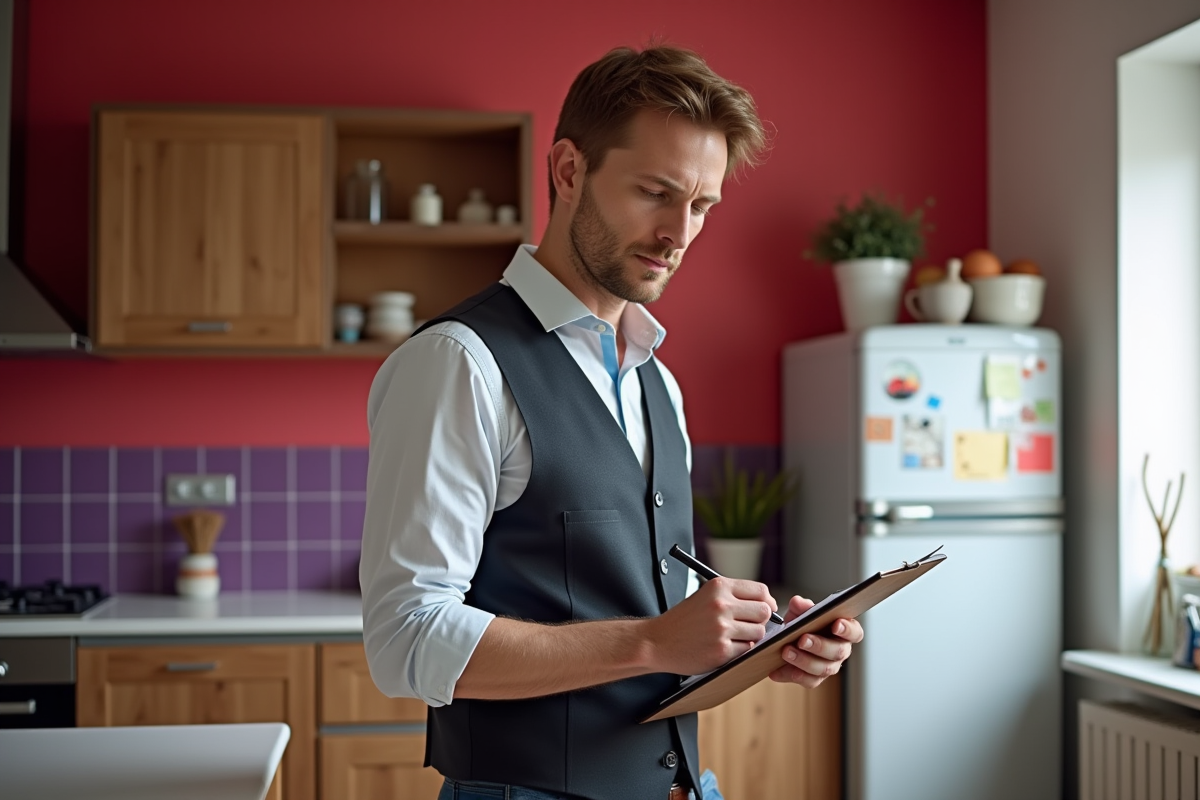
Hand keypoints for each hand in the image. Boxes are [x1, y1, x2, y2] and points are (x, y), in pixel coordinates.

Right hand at [646, 577, 778, 675]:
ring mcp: (722, 629)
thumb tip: (769, 604)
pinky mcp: (721, 650)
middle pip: (764, 611)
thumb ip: (733, 596)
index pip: (760, 590)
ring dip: (750, 636)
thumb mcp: (705, 596)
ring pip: (758, 632)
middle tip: (749, 624)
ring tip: (733, 636)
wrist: (657, 641)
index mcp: (718, 587)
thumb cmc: (684, 619)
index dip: (767, 601)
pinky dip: (739, 650)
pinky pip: (746, 649)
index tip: (766, 608)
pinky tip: (724, 646)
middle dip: (761, 619)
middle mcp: (721, 605)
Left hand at [768, 595, 862, 687]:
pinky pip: (808, 680)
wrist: (787, 640)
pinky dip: (791, 674)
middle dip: (819, 645)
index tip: (835, 625)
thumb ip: (801, 606)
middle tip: (802, 639)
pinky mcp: (815, 679)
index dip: (847, 629)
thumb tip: (798, 603)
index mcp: (844, 632)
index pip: (855, 632)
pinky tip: (777, 669)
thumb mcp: (799, 612)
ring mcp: (829, 666)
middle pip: (838, 651)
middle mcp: (841, 650)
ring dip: (804, 660)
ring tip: (786, 652)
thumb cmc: (802, 624)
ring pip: (823, 668)